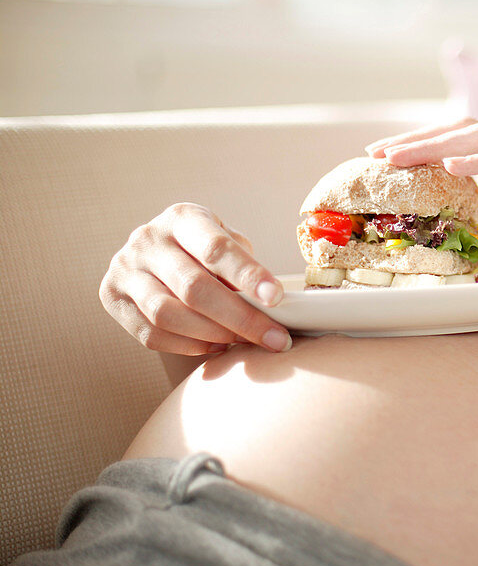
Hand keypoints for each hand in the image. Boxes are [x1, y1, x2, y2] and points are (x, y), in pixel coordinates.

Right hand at [99, 203, 291, 355]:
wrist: (157, 253)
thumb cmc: (204, 250)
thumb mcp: (226, 241)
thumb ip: (243, 266)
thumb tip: (267, 303)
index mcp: (182, 218)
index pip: (215, 248)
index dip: (248, 275)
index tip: (277, 298)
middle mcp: (147, 240)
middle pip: (193, 287)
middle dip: (240, 318)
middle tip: (275, 338)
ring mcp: (124, 269)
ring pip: (167, 314)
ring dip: (213, 335)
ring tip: (245, 342)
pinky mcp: (112, 298)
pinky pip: (150, 334)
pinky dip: (188, 346)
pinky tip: (217, 346)